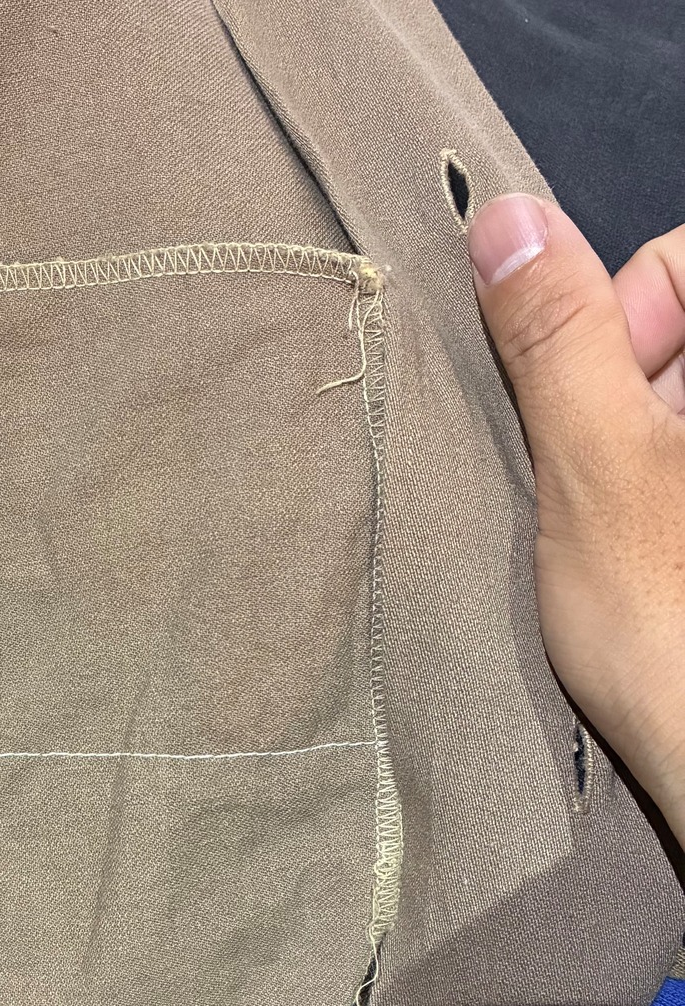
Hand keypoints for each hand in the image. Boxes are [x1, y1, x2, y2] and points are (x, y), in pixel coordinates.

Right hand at [466, 197, 684, 838]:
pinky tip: (648, 559)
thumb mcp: (595, 467)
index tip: (600, 422)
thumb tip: (505, 213)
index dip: (623, 325)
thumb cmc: (668, 624)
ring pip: (671, 405)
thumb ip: (556, 336)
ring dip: (629, 449)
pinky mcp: (684, 516)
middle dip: (622, 394)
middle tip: (604, 492)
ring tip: (621, 537)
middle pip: (677, 336)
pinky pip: (666, 467)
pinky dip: (653, 490)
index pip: (682, 260)